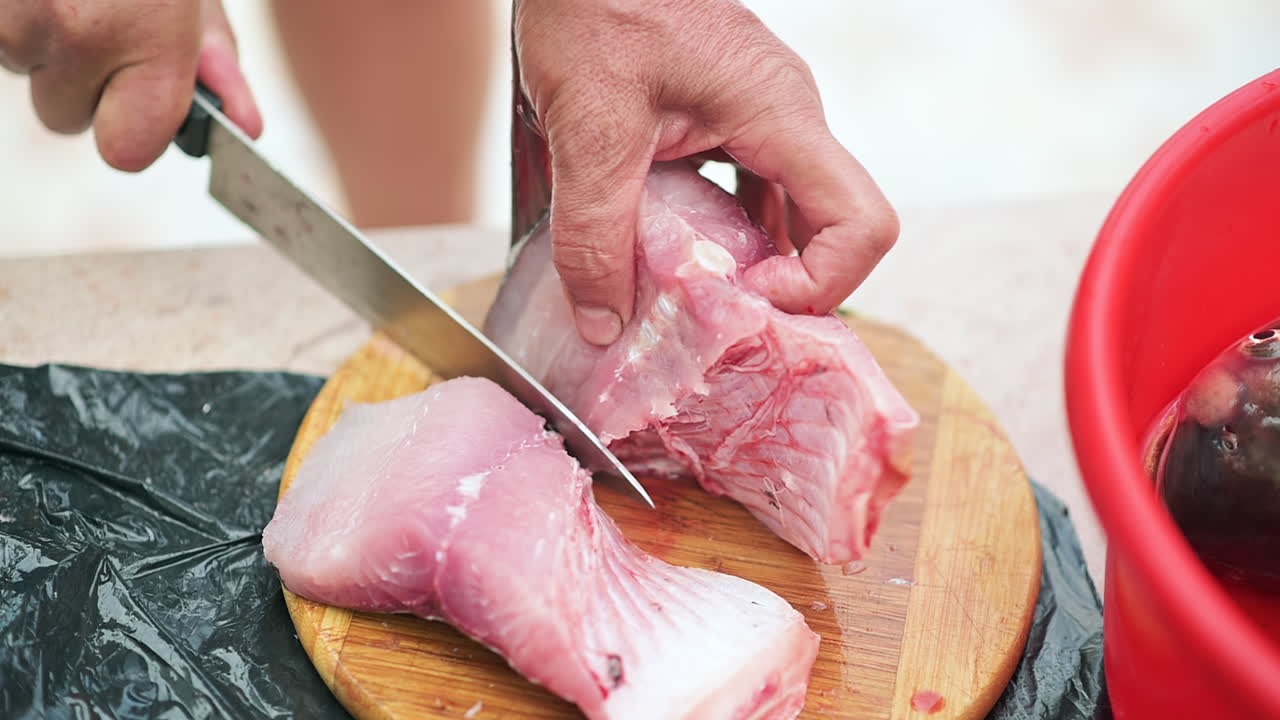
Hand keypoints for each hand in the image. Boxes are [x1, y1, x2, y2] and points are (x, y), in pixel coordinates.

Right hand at [0, 0, 261, 171]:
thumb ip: (217, 62)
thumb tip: (246, 128)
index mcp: (151, 35)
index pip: (128, 151)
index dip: (133, 130)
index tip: (138, 101)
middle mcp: (79, 33)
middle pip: (65, 118)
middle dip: (79, 82)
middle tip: (101, 20)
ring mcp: (20, 20)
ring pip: (26, 71)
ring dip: (45, 43)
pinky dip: (13, 18)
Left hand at [514, 0, 897, 344]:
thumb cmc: (595, 6)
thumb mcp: (590, 129)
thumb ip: (595, 234)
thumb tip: (605, 324)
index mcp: (780, 114)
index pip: (861, 222)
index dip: (821, 283)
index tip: (750, 300)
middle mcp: (787, 119)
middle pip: (834, 229)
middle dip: (787, 290)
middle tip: (721, 323)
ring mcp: (761, 120)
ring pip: (789, 216)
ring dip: (751, 267)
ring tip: (692, 303)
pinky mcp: (729, 122)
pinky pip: (750, 195)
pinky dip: (722, 238)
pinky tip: (669, 258)